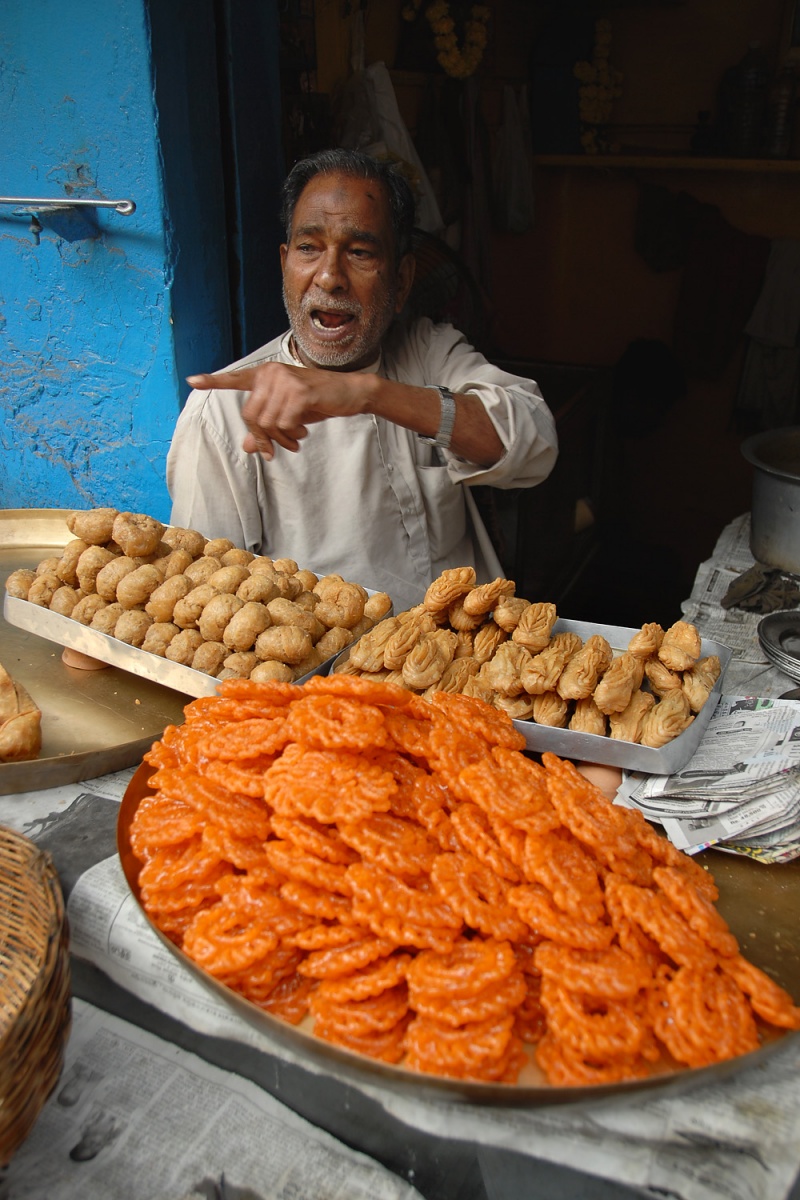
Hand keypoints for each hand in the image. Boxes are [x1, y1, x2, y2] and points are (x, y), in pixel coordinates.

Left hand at [187, 363, 370, 457]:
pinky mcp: (299, 393)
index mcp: (267, 374)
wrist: (351, 393)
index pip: (236, 378)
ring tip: (295, 440)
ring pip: (267, 424)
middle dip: (264, 438)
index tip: (192, 380)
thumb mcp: (289, 415)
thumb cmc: (318, 401)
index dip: (214, 381)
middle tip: (275, 450)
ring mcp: (285, 381)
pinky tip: (303, 434)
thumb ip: (266, 427)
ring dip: (280, 440)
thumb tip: (247, 446)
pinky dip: (291, 436)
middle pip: (251, 416)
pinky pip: (283, 424)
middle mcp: (272, 373)